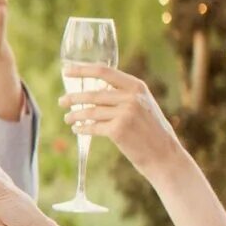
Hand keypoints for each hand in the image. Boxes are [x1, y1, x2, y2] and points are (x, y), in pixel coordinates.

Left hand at [60, 62, 181, 174]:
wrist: (164, 156)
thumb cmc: (151, 131)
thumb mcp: (143, 105)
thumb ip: (124, 95)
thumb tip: (95, 91)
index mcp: (137, 87)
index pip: (104, 72)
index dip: (82, 70)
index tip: (66, 70)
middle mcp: (132, 98)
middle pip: (93, 94)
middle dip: (73, 98)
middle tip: (61, 101)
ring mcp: (125, 114)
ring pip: (90, 111)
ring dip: (74, 115)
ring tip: (67, 118)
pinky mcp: (118, 130)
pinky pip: (92, 127)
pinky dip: (81, 128)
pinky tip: (77, 129)